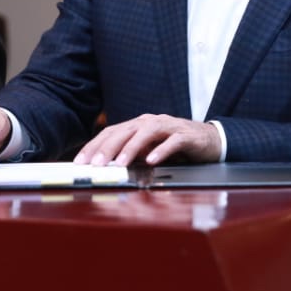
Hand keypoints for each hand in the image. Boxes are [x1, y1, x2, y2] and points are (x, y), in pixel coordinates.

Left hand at [73, 114, 220, 166]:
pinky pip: (172, 141)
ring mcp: (169, 126)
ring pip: (146, 133)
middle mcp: (151, 121)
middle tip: (96, 164)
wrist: (209, 140)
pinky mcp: (186, 135)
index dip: (94, 146)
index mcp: (138, 124)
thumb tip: (106, 169)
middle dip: (108, 148)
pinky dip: (161, 150)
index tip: (81, 162)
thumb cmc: (175, 146)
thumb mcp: (148, 151)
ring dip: (131, 148)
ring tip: (120, 164)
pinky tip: (152, 161)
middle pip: (125, 131)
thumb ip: (130, 155)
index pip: (111, 132)